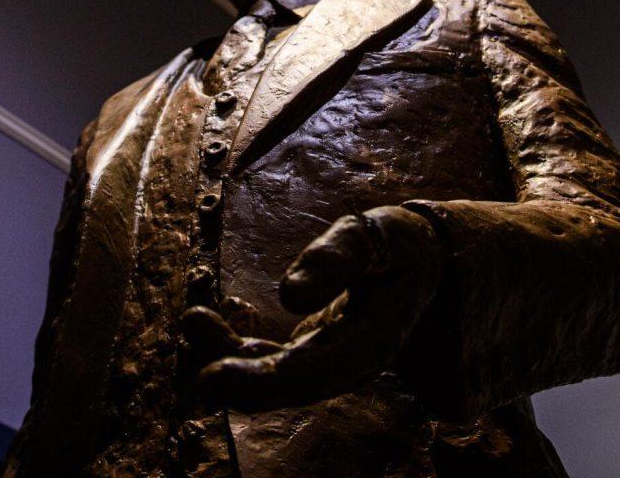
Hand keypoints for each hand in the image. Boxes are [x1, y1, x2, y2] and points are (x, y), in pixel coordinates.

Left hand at [180, 205, 443, 412]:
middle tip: (201, 377)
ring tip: (195, 322)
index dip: (263, 380)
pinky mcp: (314, 348)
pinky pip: (272, 358)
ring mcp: (330, 358)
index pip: (313, 372)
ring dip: (230, 357)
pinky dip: (237, 345)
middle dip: (243, 383)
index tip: (213, 376)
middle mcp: (349, 361)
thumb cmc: (398, 244)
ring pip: (276, 373)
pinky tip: (210, 319)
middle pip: (291, 384)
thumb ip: (336, 259)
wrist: (425, 258)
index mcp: (372, 341)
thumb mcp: (374, 236)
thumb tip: (290, 293)